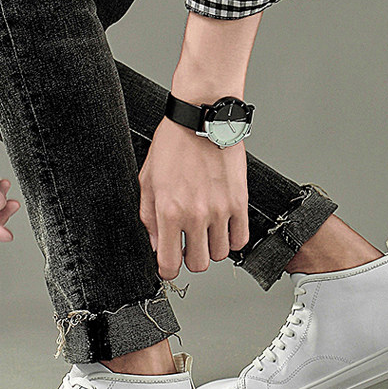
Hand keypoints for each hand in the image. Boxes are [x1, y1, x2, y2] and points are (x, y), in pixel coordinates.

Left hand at [138, 117, 249, 279]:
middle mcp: (195, 215)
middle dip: (190, 259)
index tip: (169, 266)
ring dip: (212, 247)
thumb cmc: (174, 144)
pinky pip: (240, 239)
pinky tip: (223, 228)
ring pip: (220, 254)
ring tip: (206, 232)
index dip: (167, 270)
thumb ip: (148, 217)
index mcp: (169, 211)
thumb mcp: (147, 180)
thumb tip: (156, 243)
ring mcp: (220, 210)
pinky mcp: (239, 202)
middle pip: (198, 264)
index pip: (169, 263)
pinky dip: (232, 239)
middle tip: (188, 246)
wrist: (201, 119)